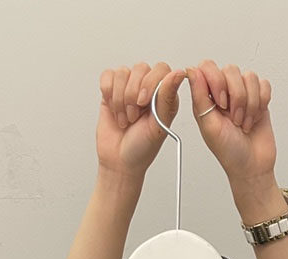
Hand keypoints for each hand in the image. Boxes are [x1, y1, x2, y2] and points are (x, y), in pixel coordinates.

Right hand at [97, 62, 186, 181]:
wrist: (120, 161)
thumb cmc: (142, 148)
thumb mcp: (159, 126)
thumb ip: (168, 98)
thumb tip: (179, 72)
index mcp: (165, 94)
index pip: (161, 69)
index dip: (150, 82)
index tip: (143, 103)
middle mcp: (148, 87)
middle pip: (140, 68)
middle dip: (133, 94)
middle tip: (133, 116)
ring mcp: (129, 87)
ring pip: (123, 72)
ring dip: (120, 99)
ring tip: (124, 118)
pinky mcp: (111, 90)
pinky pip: (108, 76)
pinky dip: (109, 94)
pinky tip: (114, 109)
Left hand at [185, 61, 275, 185]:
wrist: (252, 166)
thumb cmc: (229, 152)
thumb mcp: (209, 126)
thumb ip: (199, 97)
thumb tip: (191, 70)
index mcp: (206, 98)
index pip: (208, 67)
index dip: (216, 80)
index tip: (221, 103)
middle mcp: (223, 92)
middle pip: (231, 70)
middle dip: (236, 96)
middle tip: (234, 118)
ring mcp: (242, 94)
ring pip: (249, 77)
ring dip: (249, 103)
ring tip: (244, 122)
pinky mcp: (259, 98)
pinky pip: (264, 84)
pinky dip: (261, 102)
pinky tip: (255, 117)